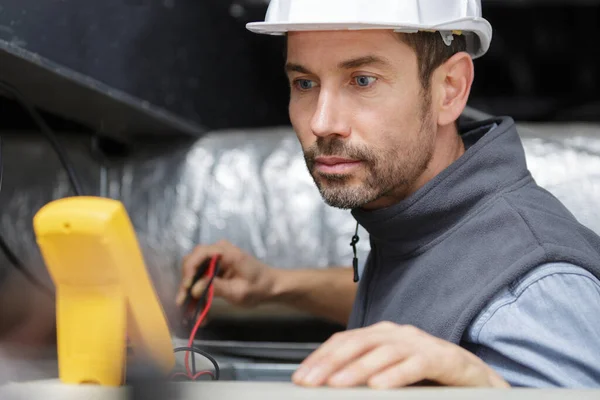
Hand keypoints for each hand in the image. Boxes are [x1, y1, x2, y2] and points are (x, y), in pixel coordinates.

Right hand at [175, 240, 277, 307]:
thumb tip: (195, 290)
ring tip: (188, 310)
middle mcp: (219, 251)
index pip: (200, 254)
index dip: (190, 270)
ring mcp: (216, 259)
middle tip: (183, 302)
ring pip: (194, 271)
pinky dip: (198, 293)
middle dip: (186, 283)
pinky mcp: (215, 268)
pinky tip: (198, 310)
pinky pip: (201, 278)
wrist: (271, 287)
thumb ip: (216, 288)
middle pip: (193, 262)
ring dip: (190, 290)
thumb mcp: (239, 291)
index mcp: (227, 252)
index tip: (187, 288)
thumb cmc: (259, 287)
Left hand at [292, 321, 509, 388]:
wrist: (476, 378)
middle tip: (309, 382)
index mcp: (383, 336)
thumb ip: (364, 377)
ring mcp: (421, 343)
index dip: (321, 357)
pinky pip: (415, 364)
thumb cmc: (429, 377)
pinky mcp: (443, 358)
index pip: (345, 341)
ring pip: (383, 352)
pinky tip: (378, 387)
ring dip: (357, 369)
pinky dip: (395, 375)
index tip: (301, 377)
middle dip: (330, 362)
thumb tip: (330, 386)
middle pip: (358, 343)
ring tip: (336, 384)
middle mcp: (398, 334)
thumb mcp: (389, 376)